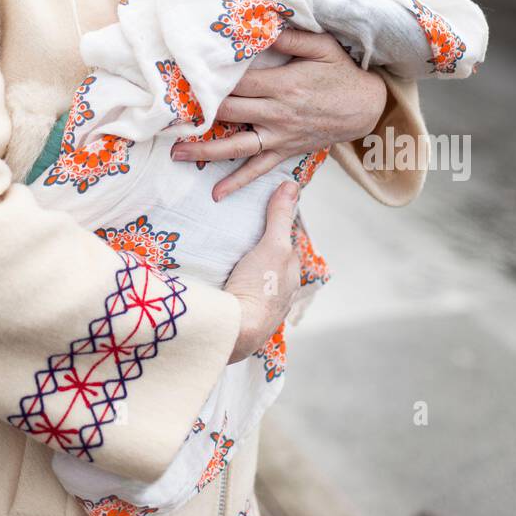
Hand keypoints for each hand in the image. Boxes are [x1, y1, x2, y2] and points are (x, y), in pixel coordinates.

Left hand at [171, 28, 387, 199]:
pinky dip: (238, 183)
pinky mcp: (286, 151)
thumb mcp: (322, 47)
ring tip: (176, 153)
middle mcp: (277, 113)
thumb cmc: (342, 72)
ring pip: (237, 146)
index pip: (237, 84)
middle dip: (196, 114)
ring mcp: (280, 136)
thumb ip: (290, 38)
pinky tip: (217, 193)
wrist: (368, 108)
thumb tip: (260, 25)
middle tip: (164, 115)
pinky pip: (259, 169)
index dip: (208, 81)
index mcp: (282, 85)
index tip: (180, 78)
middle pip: (229, 113)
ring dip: (205, 151)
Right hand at [225, 181, 301, 362]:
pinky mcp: (244, 320)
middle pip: (271, 265)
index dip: (274, 229)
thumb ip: (279, 217)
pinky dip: (236, 289)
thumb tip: (293, 184)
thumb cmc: (259, 287)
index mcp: (291, 275)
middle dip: (260, 253)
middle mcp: (283, 294)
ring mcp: (264, 310)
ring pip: (257, 284)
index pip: (286, 245)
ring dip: (247, 273)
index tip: (258, 214)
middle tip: (238, 236)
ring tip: (226, 259)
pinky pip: (242, 298)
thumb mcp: (272, 246)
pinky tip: (222, 284)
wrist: (235, 331)